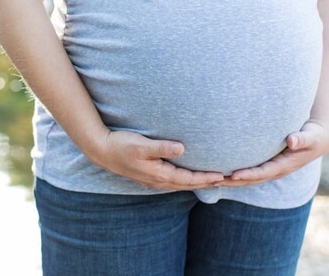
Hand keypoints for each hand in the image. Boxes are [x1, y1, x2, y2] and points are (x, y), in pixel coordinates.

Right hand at [89, 130, 224, 190]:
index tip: (222, 175)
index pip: (188, 178)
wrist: (102, 151)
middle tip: (225, 180)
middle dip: (206, 183)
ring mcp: (153, 180)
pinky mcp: (149, 175)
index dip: (206, 177)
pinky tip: (188, 176)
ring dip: (196, 182)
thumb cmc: (121, 145)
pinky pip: (173, 180)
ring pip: (180, 183)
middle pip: (187, 184)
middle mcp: (158, 180)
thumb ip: (162, 147)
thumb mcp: (141, 145)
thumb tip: (182, 148)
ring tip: (212, 180)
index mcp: (159, 174)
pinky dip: (185, 179)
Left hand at [217, 120, 328, 186]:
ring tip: (210, 179)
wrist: (318, 140)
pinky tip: (220, 170)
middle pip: (251, 179)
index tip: (233, 175)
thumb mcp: (311, 136)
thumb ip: (302, 138)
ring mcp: (271, 169)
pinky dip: (234, 174)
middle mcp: (276, 170)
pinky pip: (249, 171)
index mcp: (285, 165)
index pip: (263, 172)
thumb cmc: (314, 136)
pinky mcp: (267, 164)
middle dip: (233, 181)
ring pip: (248, 178)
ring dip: (230, 180)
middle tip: (213, 180)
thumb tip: (291, 140)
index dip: (248, 174)